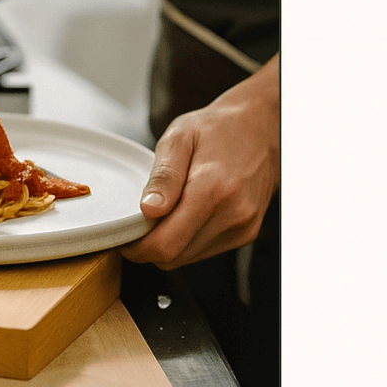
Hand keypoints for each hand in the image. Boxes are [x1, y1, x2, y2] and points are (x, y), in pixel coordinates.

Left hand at [120, 55, 278, 269]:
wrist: (262, 127)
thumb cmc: (219, 128)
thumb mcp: (179, 138)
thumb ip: (163, 177)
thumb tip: (148, 209)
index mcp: (212, 189)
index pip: (165, 245)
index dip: (136, 248)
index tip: (124, 236)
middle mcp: (232, 213)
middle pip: (173, 257)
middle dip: (148, 246)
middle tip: (138, 223)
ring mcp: (242, 227)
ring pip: (187, 259)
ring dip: (168, 244)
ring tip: (165, 212)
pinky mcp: (246, 233)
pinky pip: (204, 252)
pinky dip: (187, 241)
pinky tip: (186, 214)